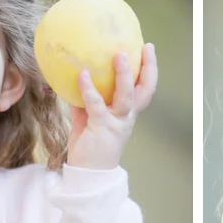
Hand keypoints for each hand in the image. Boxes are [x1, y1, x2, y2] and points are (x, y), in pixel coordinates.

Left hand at [66, 44, 158, 169]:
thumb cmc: (90, 146)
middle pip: (144, 91)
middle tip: (146, 48)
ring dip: (124, 75)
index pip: (144, 89)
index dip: (149, 69)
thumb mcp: (88, 118)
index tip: (148, 49)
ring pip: (126, 97)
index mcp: (127, 113)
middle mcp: (127, 117)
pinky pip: (97, 105)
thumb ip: (85, 100)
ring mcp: (117, 123)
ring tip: (119, 55)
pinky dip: (89, 89)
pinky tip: (81, 74)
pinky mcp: (101, 128)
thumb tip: (73, 78)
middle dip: (148, 69)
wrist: (88, 174)